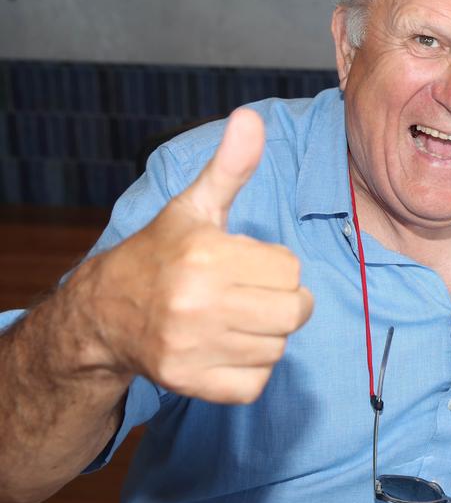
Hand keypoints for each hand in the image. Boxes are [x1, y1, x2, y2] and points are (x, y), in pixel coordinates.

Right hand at [85, 109, 313, 403]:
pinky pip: (255, 385)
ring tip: (234, 320)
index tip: (249, 265)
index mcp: (207, 255)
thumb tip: (251, 118)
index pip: (291, 270)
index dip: (276, 267)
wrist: (104, 312)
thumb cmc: (163, 254)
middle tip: (254, 296)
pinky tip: (225, 349)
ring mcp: (190, 346)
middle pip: (293, 312)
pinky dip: (249, 372)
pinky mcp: (188, 382)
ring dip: (265, 336)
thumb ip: (230, 166)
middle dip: (283, 302)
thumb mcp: (195, 206)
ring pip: (276, 349)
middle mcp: (197, 303)